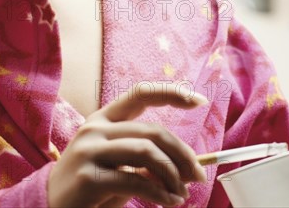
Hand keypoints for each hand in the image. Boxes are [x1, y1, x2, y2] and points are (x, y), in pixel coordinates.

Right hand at [48, 82, 208, 207]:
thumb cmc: (92, 187)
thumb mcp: (121, 167)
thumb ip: (150, 161)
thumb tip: (191, 167)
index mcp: (104, 118)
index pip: (141, 93)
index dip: (171, 92)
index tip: (199, 100)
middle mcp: (95, 128)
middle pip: (152, 131)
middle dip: (182, 153)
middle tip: (198, 175)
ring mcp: (89, 151)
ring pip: (146, 152)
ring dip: (172, 174)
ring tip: (182, 193)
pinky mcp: (88, 177)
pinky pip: (135, 180)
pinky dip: (160, 193)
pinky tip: (170, 201)